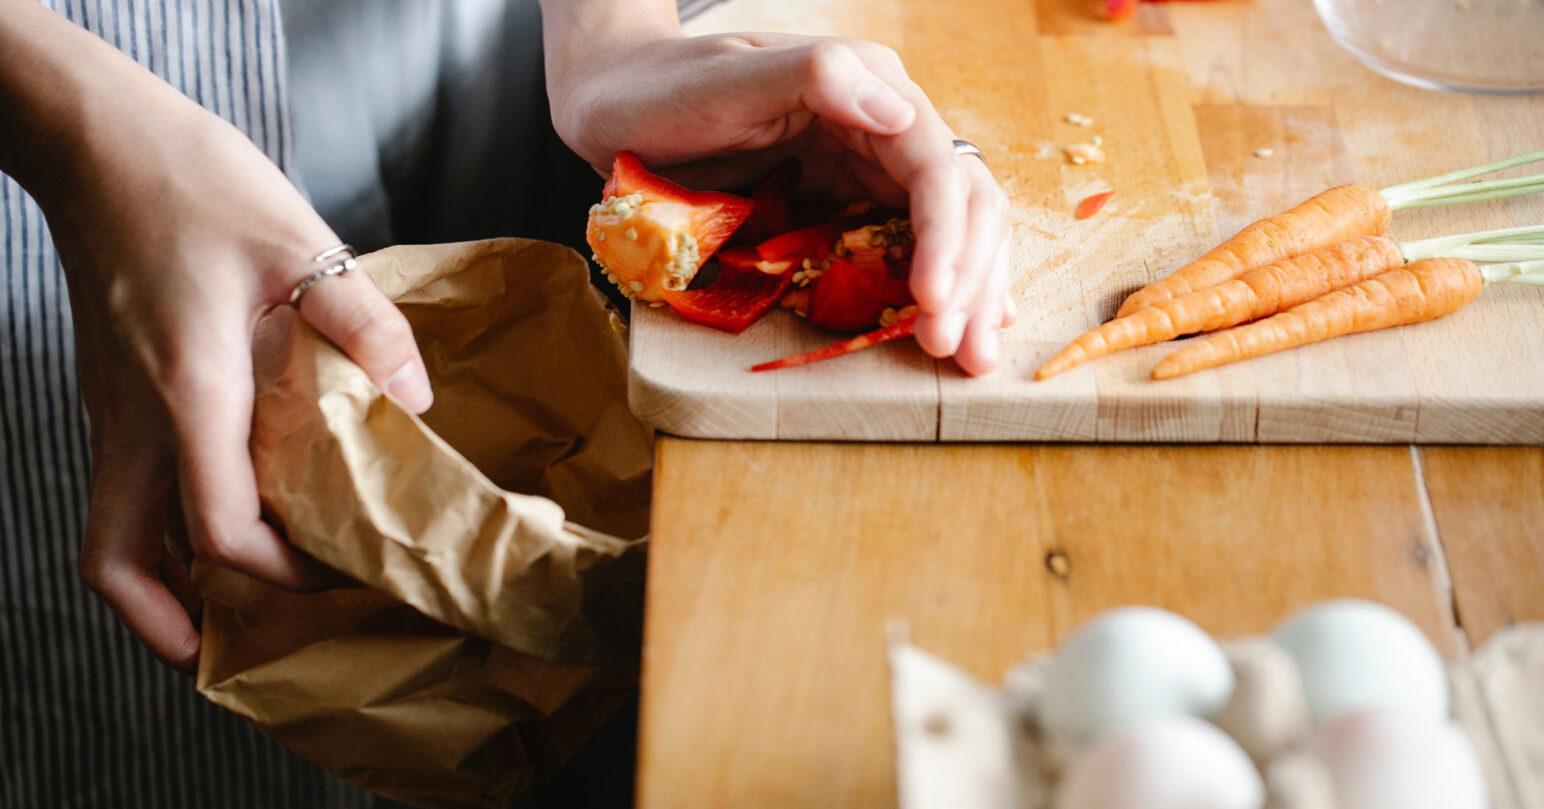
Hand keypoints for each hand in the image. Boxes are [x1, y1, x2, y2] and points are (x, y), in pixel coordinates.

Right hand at [2, 8, 433, 670]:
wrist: (101, 143)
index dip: (281, 572)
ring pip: (111, 534)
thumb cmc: (194, 184)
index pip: (220, 530)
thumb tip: (416, 398)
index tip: (339, 573)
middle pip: (120, 565)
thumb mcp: (301, 243)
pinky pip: (123, 491)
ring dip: (163, 585)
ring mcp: (111, 411)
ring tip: (235, 605)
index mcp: (187, 393)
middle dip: (179, 624)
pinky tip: (222, 516)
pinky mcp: (112, 393)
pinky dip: (160, 530)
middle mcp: (134, 420)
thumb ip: (365, 326)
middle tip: (249, 645)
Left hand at [546, 30, 1015, 374]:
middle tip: (957, 351)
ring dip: (968, 294)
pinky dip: (938, 289)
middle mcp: (882, 126)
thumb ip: (813, 79)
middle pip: (962, 203)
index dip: (946, 236)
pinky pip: (906, 249)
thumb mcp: (727, 78)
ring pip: (949, 230)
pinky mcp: (843, 205)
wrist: (614, 103)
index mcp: (868, 86)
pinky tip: (957, 324)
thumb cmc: (660, 88)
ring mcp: (866, 169)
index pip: (935, 166)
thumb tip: (896, 113)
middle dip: (969, 277)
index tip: (934, 299)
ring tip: (970, 356)